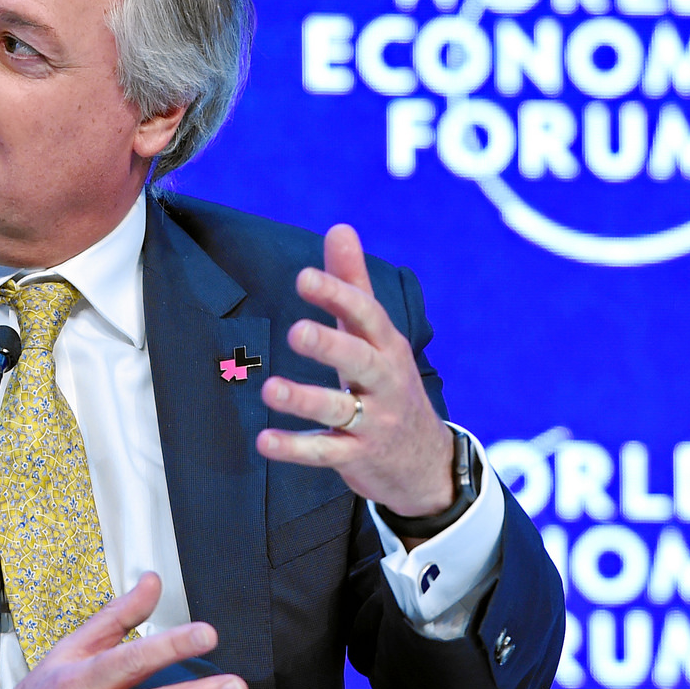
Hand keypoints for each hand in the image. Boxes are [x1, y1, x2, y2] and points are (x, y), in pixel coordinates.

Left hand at [256, 223, 454, 517]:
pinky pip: (325, 453)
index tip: (304, 277)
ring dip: (304, 399)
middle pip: (359, 360)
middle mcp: (383, 382)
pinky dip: (295, 448)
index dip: (338, 295)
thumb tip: (339, 227)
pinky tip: (264, 441)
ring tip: (269, 390)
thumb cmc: (389, 384)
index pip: (366, 315)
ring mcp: (372, 421)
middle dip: (330, 345)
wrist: (425, 461)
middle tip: (295, 331)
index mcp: (385, 346)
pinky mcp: (356, 456)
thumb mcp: (376, 335)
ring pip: (338, 409)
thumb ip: (353, 284)